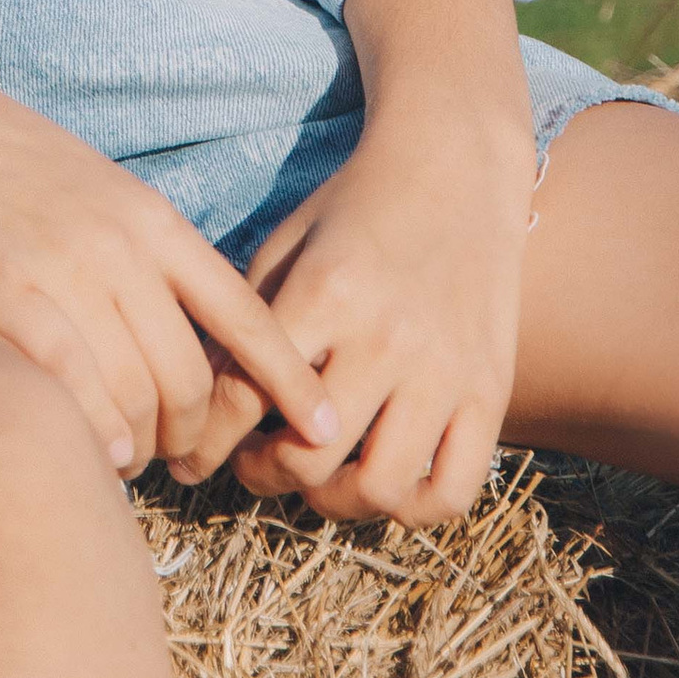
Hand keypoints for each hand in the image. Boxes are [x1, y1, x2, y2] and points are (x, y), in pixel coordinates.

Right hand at [0, 49, 343, 484]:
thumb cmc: (11, 164)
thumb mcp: (100, 192)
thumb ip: (148, 255)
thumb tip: (197, 337)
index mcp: (150, 217)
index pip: (242, 310)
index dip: (288, 375)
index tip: (322, 421)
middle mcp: (118, 245)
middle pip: (189, 374)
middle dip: (196, 433)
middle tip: (184, 459)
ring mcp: (63, 269)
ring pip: (136, 392)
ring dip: (145, 443)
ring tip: (136, 457)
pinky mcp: (5, 293)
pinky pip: (74, 388)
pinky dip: (99, 432)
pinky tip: (105, 451)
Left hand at [184, 113, 535, 520]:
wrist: (454, 167)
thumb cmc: (354, 206)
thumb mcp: (287, 244)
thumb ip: (245, 319)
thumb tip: (198, 398)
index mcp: (326, 293)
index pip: (246, 397)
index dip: (206, 442)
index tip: (189, 461)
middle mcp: (387, 339)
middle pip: (308, 455)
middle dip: (263, 472)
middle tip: (252, 462)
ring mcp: (444, 371)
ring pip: (378, 487)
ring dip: (331, 501)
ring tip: (313, 476)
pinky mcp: (489, 392)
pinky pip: (450, 491)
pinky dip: (409, 509)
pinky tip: (380, 482)